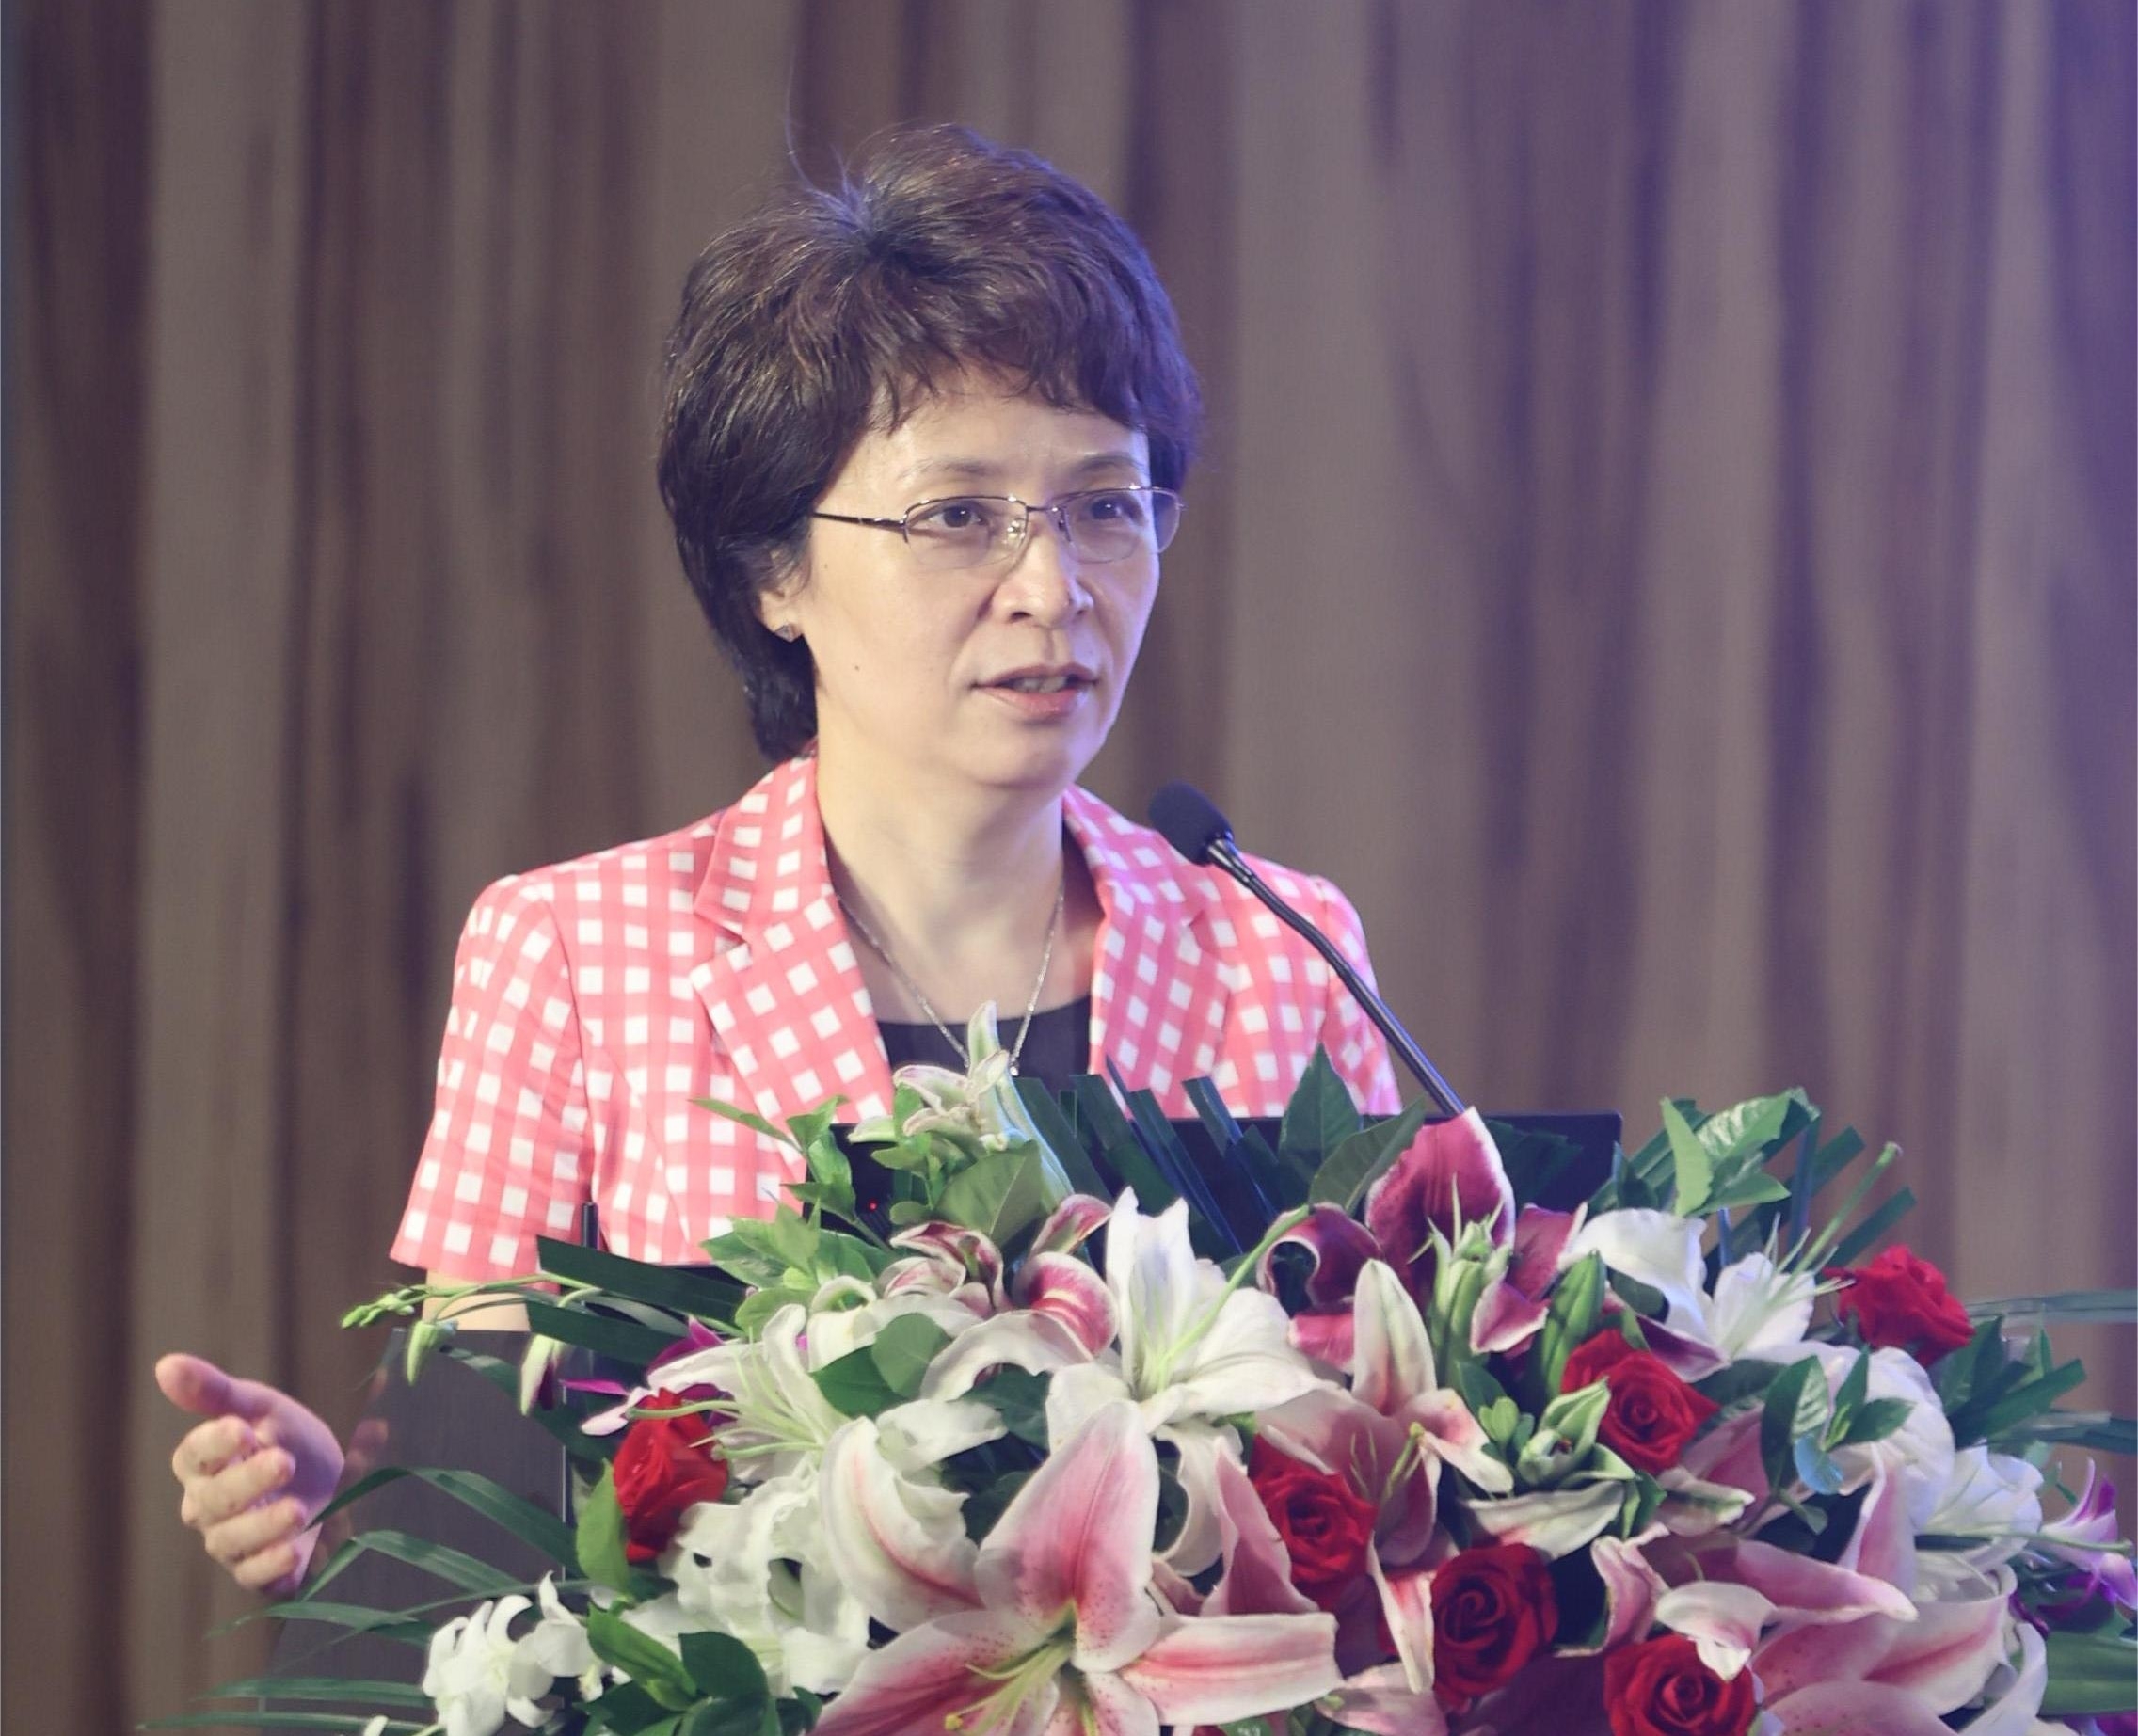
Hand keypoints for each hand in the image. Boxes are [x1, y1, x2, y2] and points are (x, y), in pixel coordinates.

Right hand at [156, 1352, 344, 1596]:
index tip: (243, 1427)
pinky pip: (254, 1578)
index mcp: (204, 1465)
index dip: (215, 1443)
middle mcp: (209, 1508)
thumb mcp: (262, 1408)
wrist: (340, 1482)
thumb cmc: (290, 1441)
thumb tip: (164, 1365)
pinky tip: (294, 1553)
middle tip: (285, 1461)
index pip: (193, 1456)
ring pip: (230, 1540)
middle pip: (213, 1500)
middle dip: (247, 1481)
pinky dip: (272, 1567)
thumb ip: (216, 1392)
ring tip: (297, 1510)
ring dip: (263, 1525)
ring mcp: (232, 1543)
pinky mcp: (261, 1574)